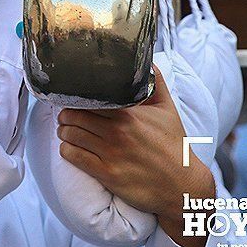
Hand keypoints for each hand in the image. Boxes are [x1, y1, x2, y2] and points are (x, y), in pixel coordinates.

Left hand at [57, 66, 215, 246]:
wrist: (182, 184)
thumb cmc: (173, 145)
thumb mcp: (168, 110)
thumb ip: (156, 83)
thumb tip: (147, 61)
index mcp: (129, 114)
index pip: (88, 99)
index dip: (76, 98)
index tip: (73, 99)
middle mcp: (118, 132)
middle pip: (74, 116)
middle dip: (66, 115)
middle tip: (67, 116)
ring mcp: (110, 153)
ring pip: (70, 135)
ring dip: (64, 132)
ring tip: (67, 131)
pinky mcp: (106, 174)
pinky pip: (73, 156)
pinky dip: (66, 150)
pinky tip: (70, 148)